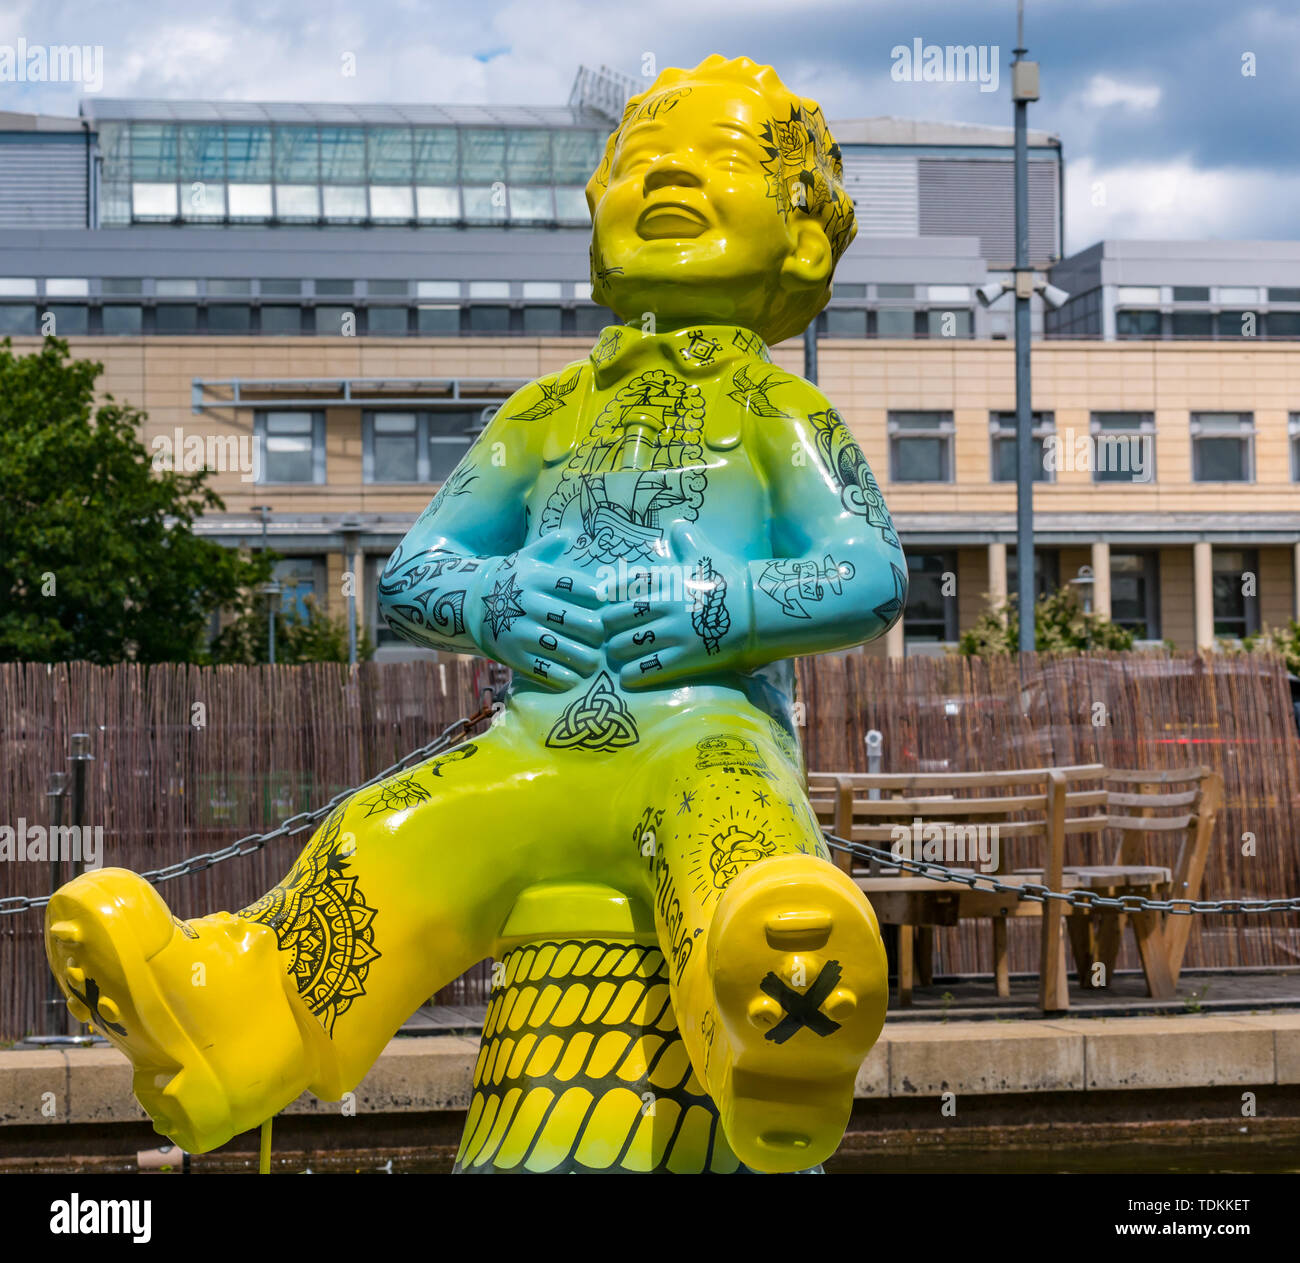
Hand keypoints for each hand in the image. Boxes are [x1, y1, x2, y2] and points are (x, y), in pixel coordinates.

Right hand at [471, 534, 605, 690]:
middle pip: (578, 621)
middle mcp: (529, 604)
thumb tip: (568, 534)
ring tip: (593, 660)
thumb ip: (548, 547)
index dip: (598, 596)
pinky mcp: (514, 656)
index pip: (578, 586)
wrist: (469, 604)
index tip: (607, 604)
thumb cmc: (511, 581)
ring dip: (586, 658)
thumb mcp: (525, 559)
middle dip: (597, 632)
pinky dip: (565, 676)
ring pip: (565, 649)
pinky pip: (546, 670)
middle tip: (602, 636)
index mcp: (537, 579)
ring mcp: (521, 631)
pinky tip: (573, 675)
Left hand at [603, 522, 750, 688]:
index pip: (625, 583)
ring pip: (627, 644)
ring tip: (616, 654)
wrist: (759, 608)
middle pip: (617, 617)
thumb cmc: (732, 579)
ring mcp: (674, 631)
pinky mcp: (685, 656)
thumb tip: (678, 524)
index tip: (602, 599)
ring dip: (617, 651)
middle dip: (608, 627)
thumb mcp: (707, 554)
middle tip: (608, 632)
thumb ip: (688, 540)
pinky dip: (633, 674)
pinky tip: (627, 677)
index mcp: (667, 578)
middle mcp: (665, 604)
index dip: (609, 592)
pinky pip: (649, 667)